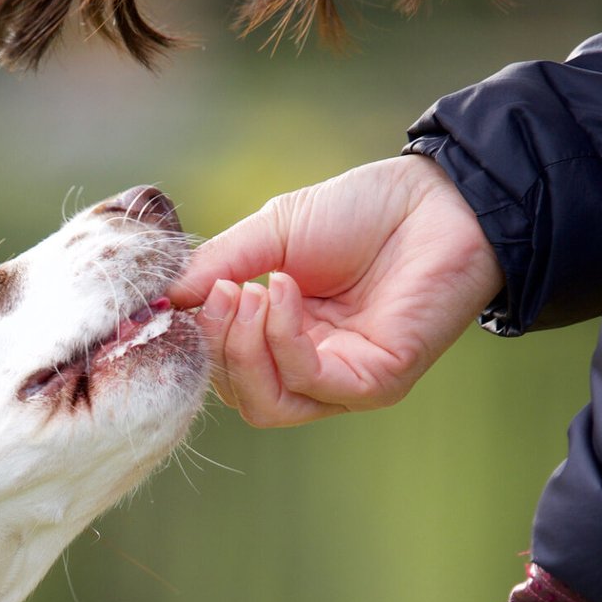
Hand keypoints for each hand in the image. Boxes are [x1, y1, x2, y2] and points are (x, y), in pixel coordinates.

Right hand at [170, 156, 503, 425]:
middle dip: (216, 344)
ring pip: (264, 403)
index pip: (223, 367)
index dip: (194, 339)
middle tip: (216, 292)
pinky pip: (308, 382)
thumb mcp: (271, 233)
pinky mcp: (375, 384)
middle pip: (238, 393)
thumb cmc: (363, 212)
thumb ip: (217, 267)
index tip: (177, 297)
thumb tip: (162, 300)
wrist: (439, 198)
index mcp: (283, 338)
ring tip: (249, 292)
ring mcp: (342, 382)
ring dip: (244, 349)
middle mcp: (311, 369)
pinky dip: (283, 339)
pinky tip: (283, 289)